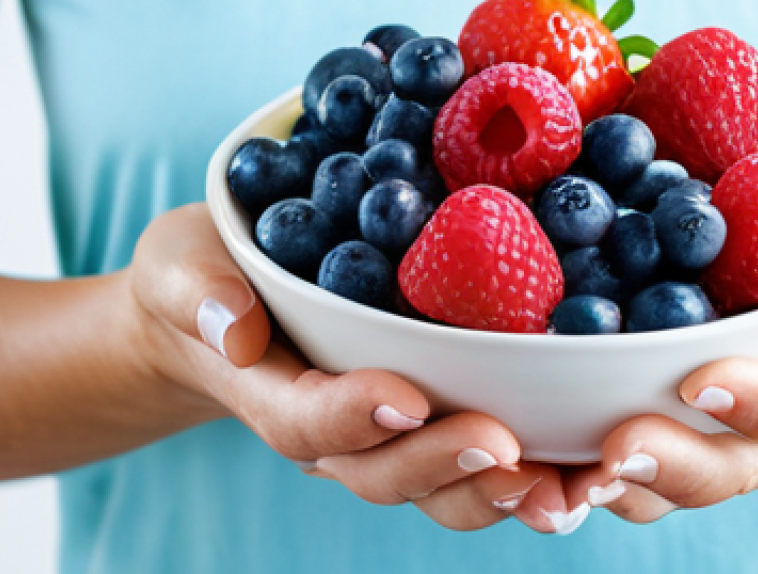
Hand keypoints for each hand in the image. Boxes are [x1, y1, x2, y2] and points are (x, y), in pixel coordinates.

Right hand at [129, 204, 566, 531]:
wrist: (224, 301)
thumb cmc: (199, 279)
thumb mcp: (177, 266)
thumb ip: (195, 291)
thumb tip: (232, 325)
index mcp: (271, 392)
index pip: (307, 421)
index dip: (353, 416)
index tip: (404, 398)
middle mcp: (331, 428)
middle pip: (383, 471)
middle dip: (442, 464)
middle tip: (503, 448)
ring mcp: (379, 430)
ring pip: (437, 485)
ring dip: (497, 491)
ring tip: (564, 487)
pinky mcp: (423, 414)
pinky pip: (470, 456)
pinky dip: (524, 468)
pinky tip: (580, 462)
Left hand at [565, 182, 757, 521]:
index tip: (704, 384)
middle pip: (739, 463)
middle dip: (677, 463)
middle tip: (614, 453)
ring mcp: (741, 415)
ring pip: (686, 469)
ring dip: (623, 479)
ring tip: (559, 478)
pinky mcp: (693, 401)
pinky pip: (651, 435)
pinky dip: (596, 449)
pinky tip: (543, 445)